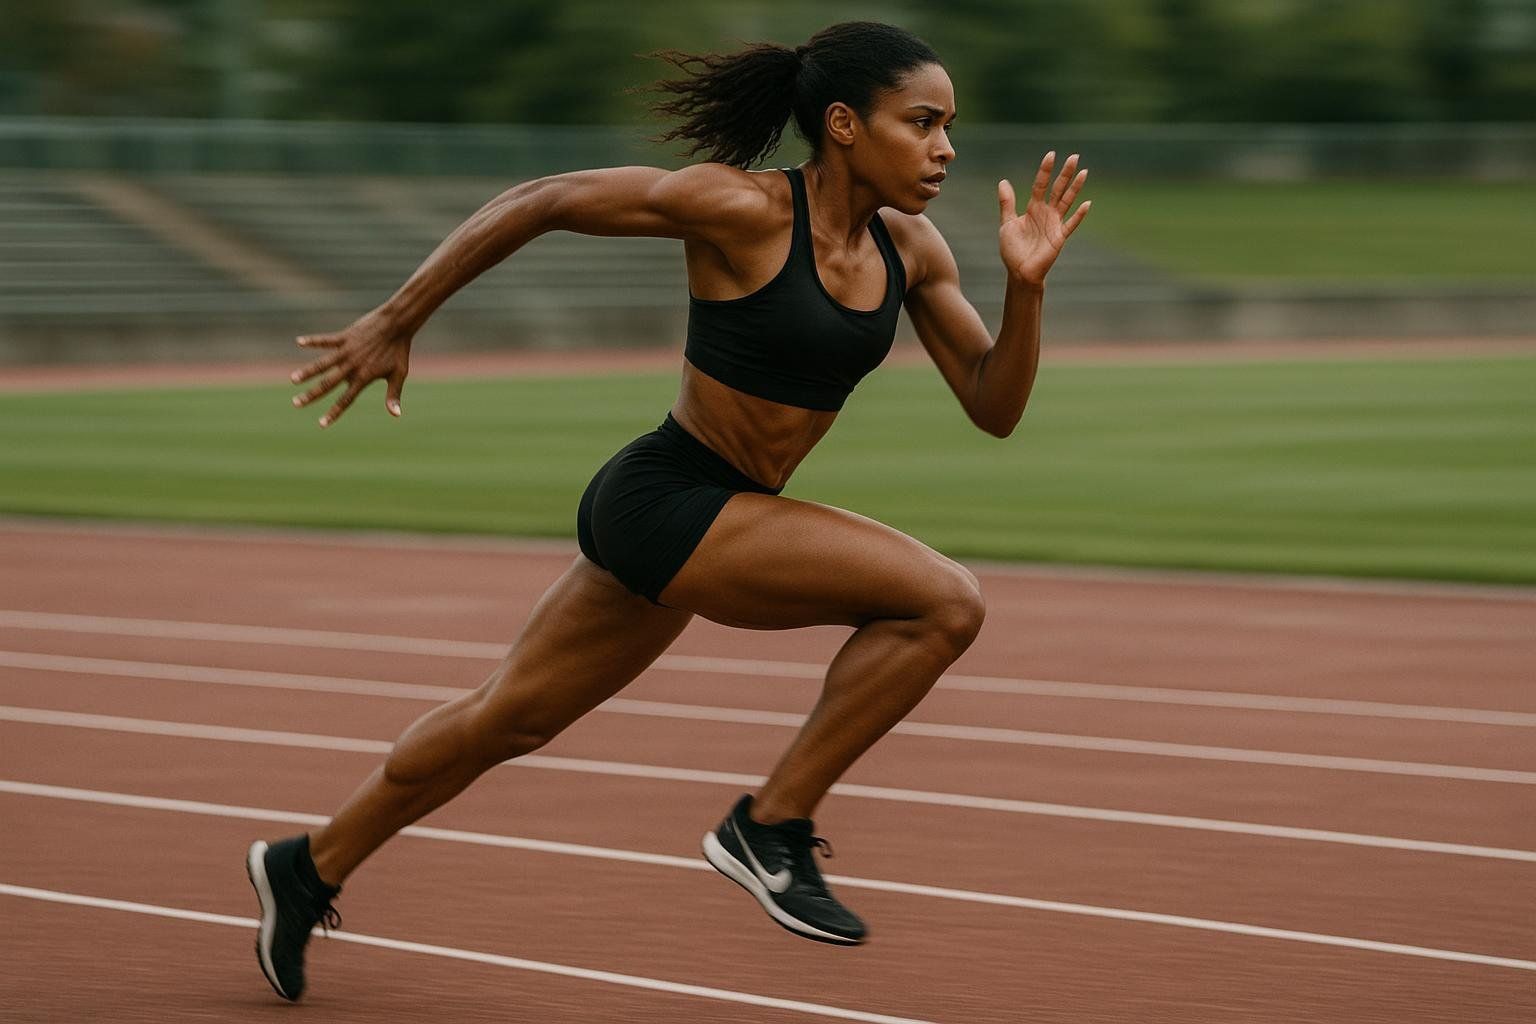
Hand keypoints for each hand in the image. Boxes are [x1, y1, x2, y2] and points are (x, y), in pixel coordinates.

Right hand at [289, 309, 412, 427]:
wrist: (398, 324)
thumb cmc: (399, 351)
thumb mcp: (398, 375)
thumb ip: (393, 395)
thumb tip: (396, 415)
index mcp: (364, 377)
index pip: (346, 400)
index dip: (333, 413)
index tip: (321, 424)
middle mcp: (352, 366)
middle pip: (328, 384)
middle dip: (311, 395)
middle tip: (296, 403)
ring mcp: (347, 351)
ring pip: (322, 364)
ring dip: (307, 372)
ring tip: (293, 379)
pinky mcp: (345, 337)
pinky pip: (325, 340)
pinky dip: (313, 341)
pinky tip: (299, 342)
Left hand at [998, 151, 1090, 286]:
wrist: (1020, 272)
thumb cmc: (1013, 249)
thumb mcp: (1006, 223)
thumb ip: (1007, 203)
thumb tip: (1003, 181)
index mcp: (1033, 208)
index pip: (1040, 184)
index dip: (1045, 170)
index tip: (1051, 155)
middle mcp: (1046, 213)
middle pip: (1057, 188)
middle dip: (1065, 173)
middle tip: (1074, 156)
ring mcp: (1054, 224)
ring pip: (1067, 201)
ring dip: (1075, 187)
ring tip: (1083, 172)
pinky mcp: (1059, 237)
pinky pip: (1071, 224)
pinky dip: (1079, 215)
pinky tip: (1087, 204)